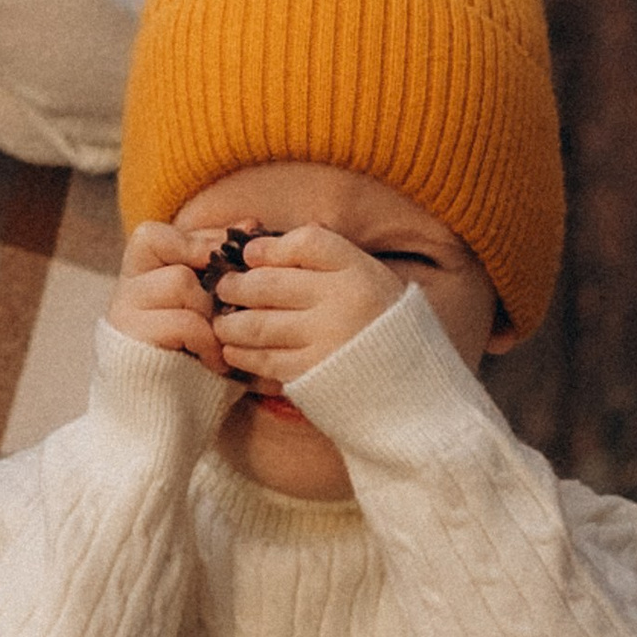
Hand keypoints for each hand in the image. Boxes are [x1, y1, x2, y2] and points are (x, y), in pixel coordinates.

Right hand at [107, 223, 237, 376]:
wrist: (164, 426)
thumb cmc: (197, 368)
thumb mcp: (211, 314)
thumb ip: (224, 274)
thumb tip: (252, 224)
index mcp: (140, 279)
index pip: (159, 234)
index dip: (200, 236)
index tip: (239, 251)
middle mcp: (125, 290)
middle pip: (161, 244)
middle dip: (205, 261)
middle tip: (231, 292)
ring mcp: (124, 313)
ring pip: (179, 281)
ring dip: (210, 309)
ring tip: (225, 338)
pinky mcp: (132, 341)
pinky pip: (183, 322)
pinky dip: (208, 342)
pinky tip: (215, 363)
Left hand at [210, 228, 404, 390]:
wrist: (413, 394)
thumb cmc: (385, 330)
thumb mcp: (372, 283)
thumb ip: (329, 262)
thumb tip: (268, 244)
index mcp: (360, 272)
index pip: (307, 242)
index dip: (271, 246)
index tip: (250, 254)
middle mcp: (342, 301)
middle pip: (269, 283)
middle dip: (236, 285)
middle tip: (222, 288)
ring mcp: (326, 340)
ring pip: (257, 324)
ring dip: (230, 323)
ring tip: (223, 323)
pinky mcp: (313, 375)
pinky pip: (264, 360)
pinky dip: (242, 354)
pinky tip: (234, 351)